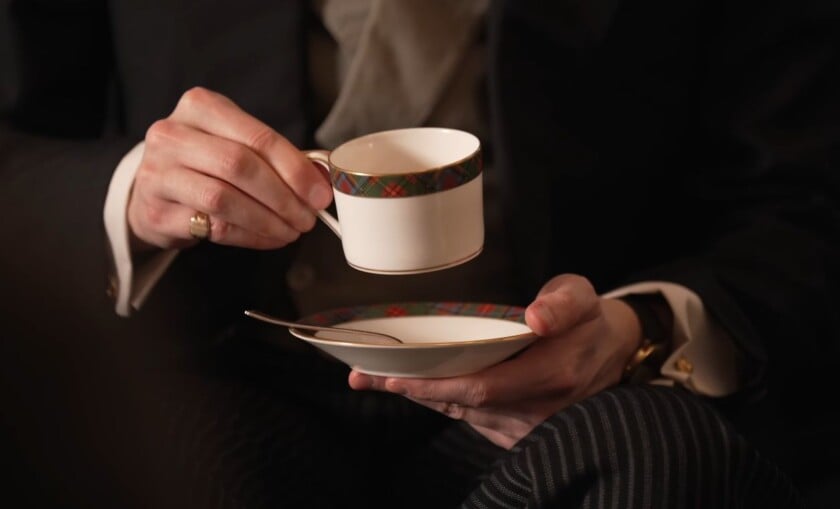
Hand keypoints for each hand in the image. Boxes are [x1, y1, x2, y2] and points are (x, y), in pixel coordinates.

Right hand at [127, 87, 331, 250]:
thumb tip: (322, 181)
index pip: (258, 137)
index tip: (319, 194)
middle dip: (283, 197)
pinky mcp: (155, 212)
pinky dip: (250, 236)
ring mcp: (158, 174)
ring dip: (268, 220)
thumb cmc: (204, 162)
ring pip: (224, 199)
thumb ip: (276, 156)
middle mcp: (172, 135)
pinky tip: (269, 238)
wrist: (152, 188)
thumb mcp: (235, 143)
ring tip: (291, 230)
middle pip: (240, 166)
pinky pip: (213, 226)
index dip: (295, 169)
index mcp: (200, 107)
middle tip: (307, 218)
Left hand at [348, 274, 643, 448]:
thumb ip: (563, 303)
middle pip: (461, 406)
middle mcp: (536, 410)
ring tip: (375, 380)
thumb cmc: (589, 320)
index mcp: (552, 376)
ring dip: (420, 399)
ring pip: (463, 416)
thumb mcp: (582, 297)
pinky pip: (473, 420)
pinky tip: (416, 389)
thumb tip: (537, 317)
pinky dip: (442, 405)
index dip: (433, 386)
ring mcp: (528, 427)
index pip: (479, 388)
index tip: (392, 376)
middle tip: (363, 377)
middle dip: (410, 392)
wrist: (613, 351)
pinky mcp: (520, 432)